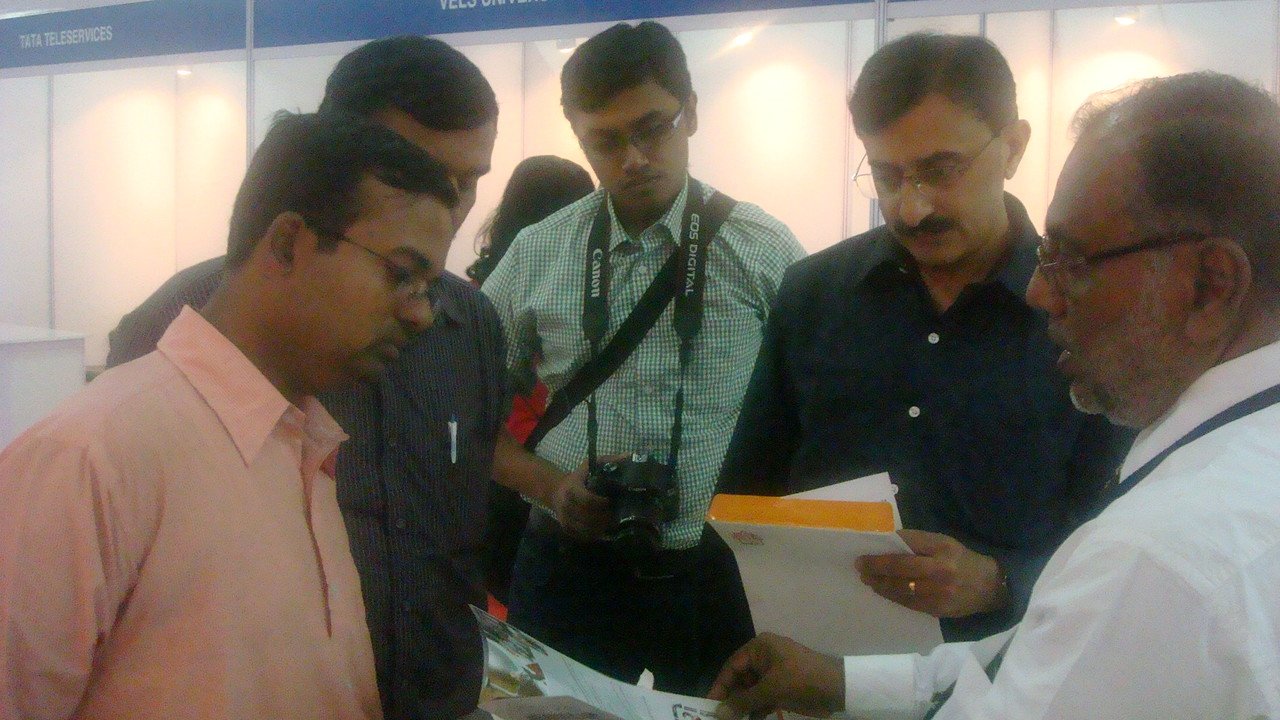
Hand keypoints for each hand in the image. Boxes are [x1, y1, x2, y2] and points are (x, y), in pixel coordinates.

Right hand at [547, 458, 612, 540]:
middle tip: (616, 516)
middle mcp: (566, 505)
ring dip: (600, 528)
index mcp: (571, 489)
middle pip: (588, 517)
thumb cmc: (578, 477)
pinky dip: (593, 535)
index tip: (611, 502)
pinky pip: (581, 536)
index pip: (587, 500)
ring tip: (611, 524)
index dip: (602, 504)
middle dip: (604, 518)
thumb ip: (610, 460)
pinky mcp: (565, 528)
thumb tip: (630, 456)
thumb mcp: (591, 465)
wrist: (555, 490)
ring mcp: (564, 518)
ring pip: (585, 529)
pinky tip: (602, 530)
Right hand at [707, 633, 843, 719]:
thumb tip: (719, 713)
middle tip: (721, 718)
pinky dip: (756, 711)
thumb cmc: (803, 680)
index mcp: (760, 648)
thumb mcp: (771, 689)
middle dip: (731, 699)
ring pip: (750, 692)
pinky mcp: (782, 689)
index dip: (720, 686)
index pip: (732, 667)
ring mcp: (773, 674)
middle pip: (740, 680)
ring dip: (743, 708)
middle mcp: (764, 658)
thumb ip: (743, 701)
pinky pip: (762, 700)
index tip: (709, 705)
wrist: (839, 689)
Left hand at [855, 529, 1008, 617]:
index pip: (908, 544)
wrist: (990, 587)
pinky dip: (892, 596)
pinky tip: (882, 590)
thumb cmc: (962, 560)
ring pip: (901, 588)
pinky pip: (908, 603)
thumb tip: (888, 542)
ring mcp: (939, 592)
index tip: (867, 550)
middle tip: (860, 566)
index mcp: (943, 548)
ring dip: (879, 584)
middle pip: (901, 567)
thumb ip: (919, 543)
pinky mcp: (937, 609)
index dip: (885, 548)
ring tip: (866, 578)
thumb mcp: (945, 543)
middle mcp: (941, 570)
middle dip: (876, 567)